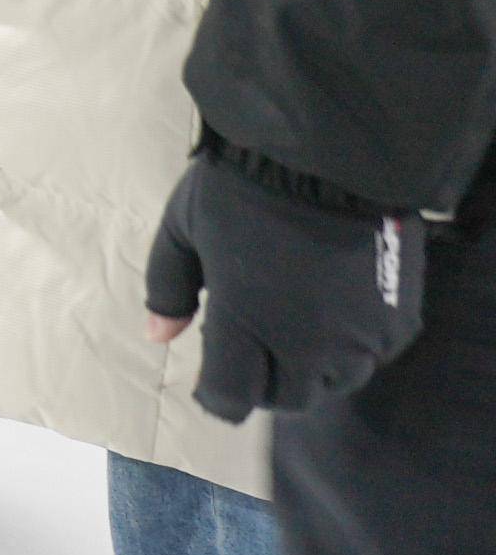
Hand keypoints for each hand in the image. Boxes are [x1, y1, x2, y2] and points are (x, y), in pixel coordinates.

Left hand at [142, 146, 433, 420]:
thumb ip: (169, 287)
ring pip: (334, 383)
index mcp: (244, 323)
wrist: (330, 156)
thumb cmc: (242, 187)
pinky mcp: (397, 324)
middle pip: (287, 398)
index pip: (230, 396)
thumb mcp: (184, 228)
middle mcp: (305, 345)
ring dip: (313, 368)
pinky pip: (373, 356)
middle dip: (266, 381)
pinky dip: (354, 347)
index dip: (217, 394)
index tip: (213, 377)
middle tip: (255, 347)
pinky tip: (337, 311)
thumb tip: (156, 336)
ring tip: (297, 328)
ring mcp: (357, 339)